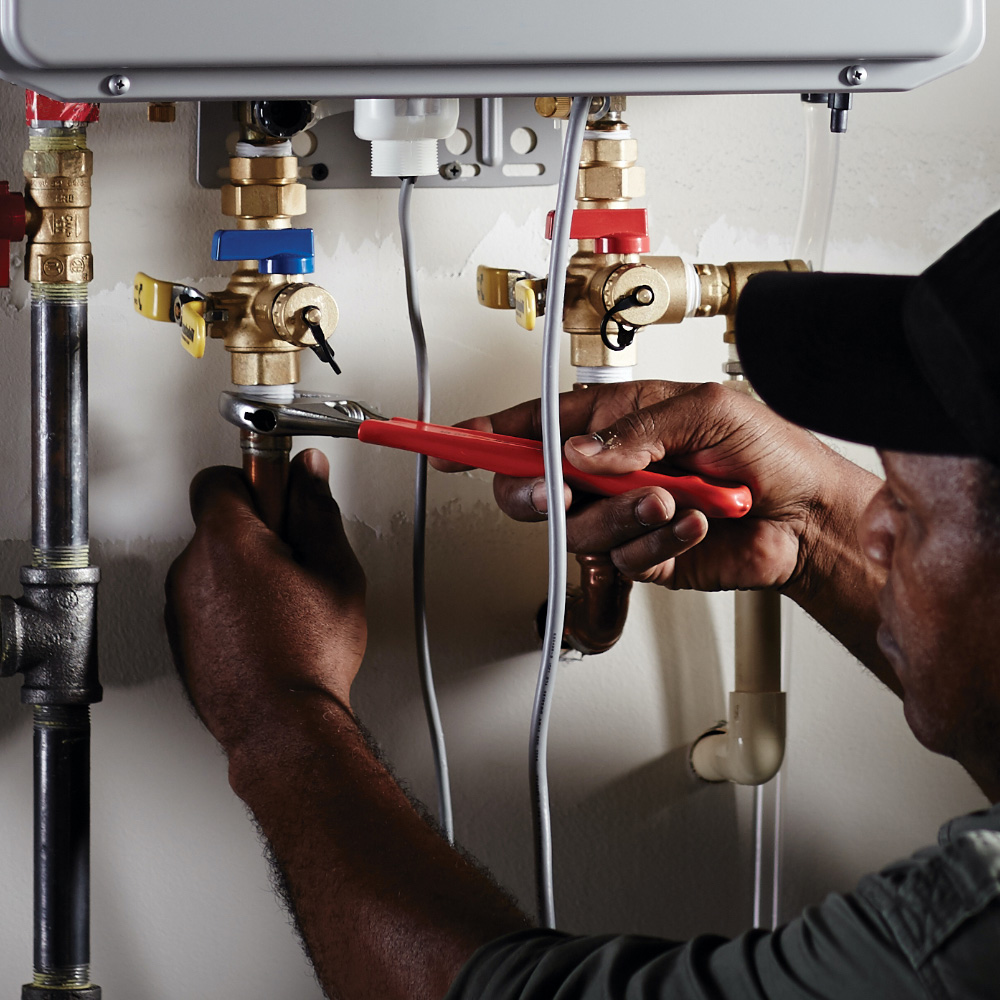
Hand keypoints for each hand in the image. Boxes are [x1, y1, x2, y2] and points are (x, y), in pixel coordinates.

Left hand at [165, 449, 365, 754]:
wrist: (282, 726)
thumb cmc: (308, 657)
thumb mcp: (336, 572)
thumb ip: (318, 511)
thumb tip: (309, 473)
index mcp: (228, 540)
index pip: (222, 477)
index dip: (257, 481)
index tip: (282, 494)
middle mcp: (192, 569)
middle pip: (218, 522)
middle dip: (257, 530)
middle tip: (297, 557)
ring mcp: (180, 607)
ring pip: (213, 565)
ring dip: (244, 571)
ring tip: (288, 603)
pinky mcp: (181, 638)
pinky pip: (205, 601)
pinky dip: (231, 605)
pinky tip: (269, 628)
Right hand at [434, 380, 871, 592]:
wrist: (805, 513)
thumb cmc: (765, 448)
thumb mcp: (705, 410)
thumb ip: (637, 428)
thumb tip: (580, 451)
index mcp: (610, 422)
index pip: (531, 426)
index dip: (484, 436)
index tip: (445, 441)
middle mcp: (606, 471)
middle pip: (532, 488)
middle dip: (539, 492)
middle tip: (566, 487)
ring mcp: (621, 516)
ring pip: (577, 529)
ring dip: (623, 514)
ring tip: (673, 497)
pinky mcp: (642, 555)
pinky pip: (623, 557)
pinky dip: (661, 538)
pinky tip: (694, 522)